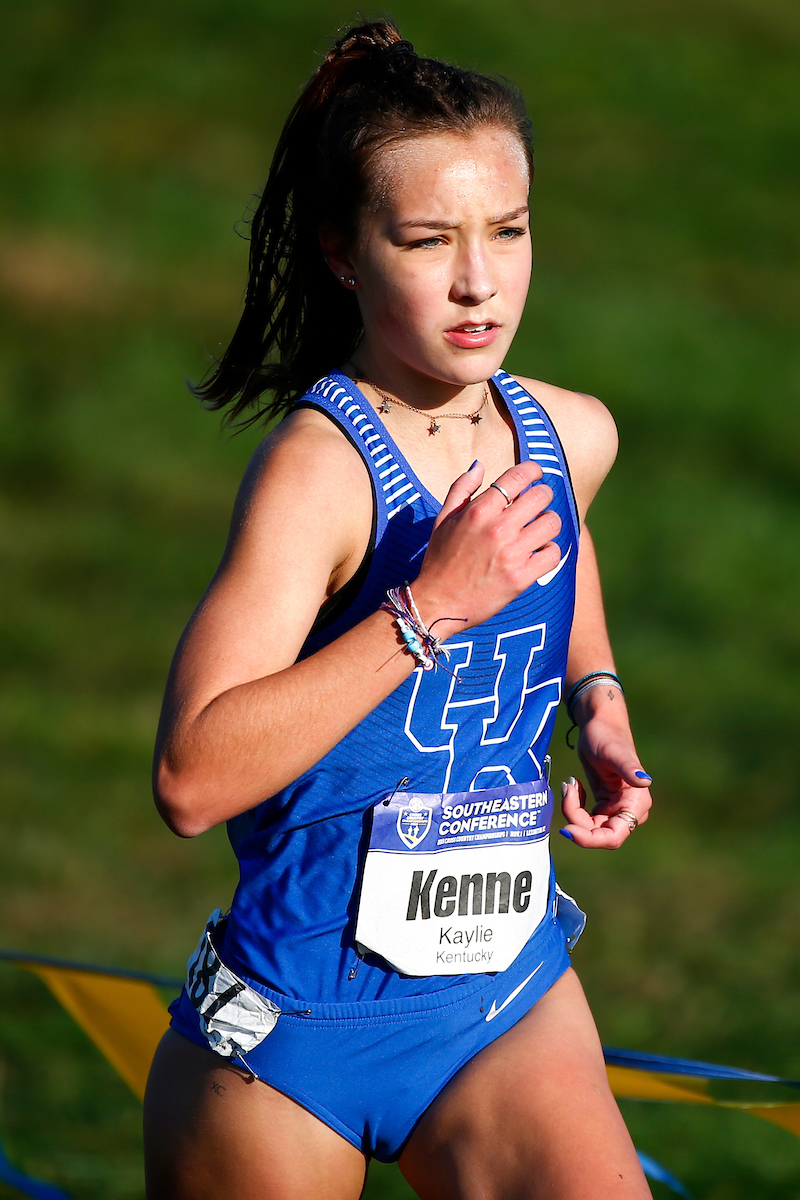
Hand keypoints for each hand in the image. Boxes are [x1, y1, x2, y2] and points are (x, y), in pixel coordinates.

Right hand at [413, 460, 561, 633]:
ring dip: (548, 523)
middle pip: (541, 496)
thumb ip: (461, 488)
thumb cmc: (440, 560)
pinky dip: (550, 551)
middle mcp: (497, 528)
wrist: (437, 602)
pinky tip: (539, 552)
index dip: (533, 470)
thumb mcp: (443, 519)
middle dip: (543, 496)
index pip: (518, 477)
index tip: (536, 474)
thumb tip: (479, 465)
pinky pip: (553, 554)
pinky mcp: (521, 577)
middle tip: (538, 504)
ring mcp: (511, 553)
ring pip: (552, 523)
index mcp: (479, 510)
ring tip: (538, 529)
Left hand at [559, 715, 651, 847]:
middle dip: (576, 819)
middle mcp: (628, 811)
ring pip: (588, 828)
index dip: (590, 840)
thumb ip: (628, 767)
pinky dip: (573, 806)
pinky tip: (573, 785)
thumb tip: (645, 781)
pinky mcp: (604, 806)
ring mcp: (615, 810)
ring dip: (573, 810)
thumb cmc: (606, 735)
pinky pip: (584, 819)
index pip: (614, 837)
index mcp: (636, 803)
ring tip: (569, 783)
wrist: (599, 726)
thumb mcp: (613, 751)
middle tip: (567, 790)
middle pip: (597, 835)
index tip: (567, 830)